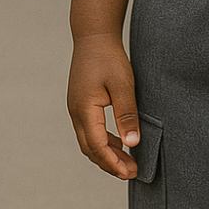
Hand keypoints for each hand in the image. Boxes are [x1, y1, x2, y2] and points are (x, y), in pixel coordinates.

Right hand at [66, 32, 141, 179]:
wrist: (94, 36)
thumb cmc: (109, 57)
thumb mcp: (123, 84)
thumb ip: (126, 114)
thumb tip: (132, 144)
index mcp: (84, 109)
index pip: (98, 146)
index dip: (114, 162)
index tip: (131, 172)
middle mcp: (75, 112)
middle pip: (90, 149)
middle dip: (110, 164)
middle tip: (131, 172)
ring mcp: (75, 108)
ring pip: (88, 141)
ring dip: (106, 154)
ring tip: (127, 162)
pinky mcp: (80, 104)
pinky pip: (89, 130)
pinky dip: (103, 141)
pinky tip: (118, 143)